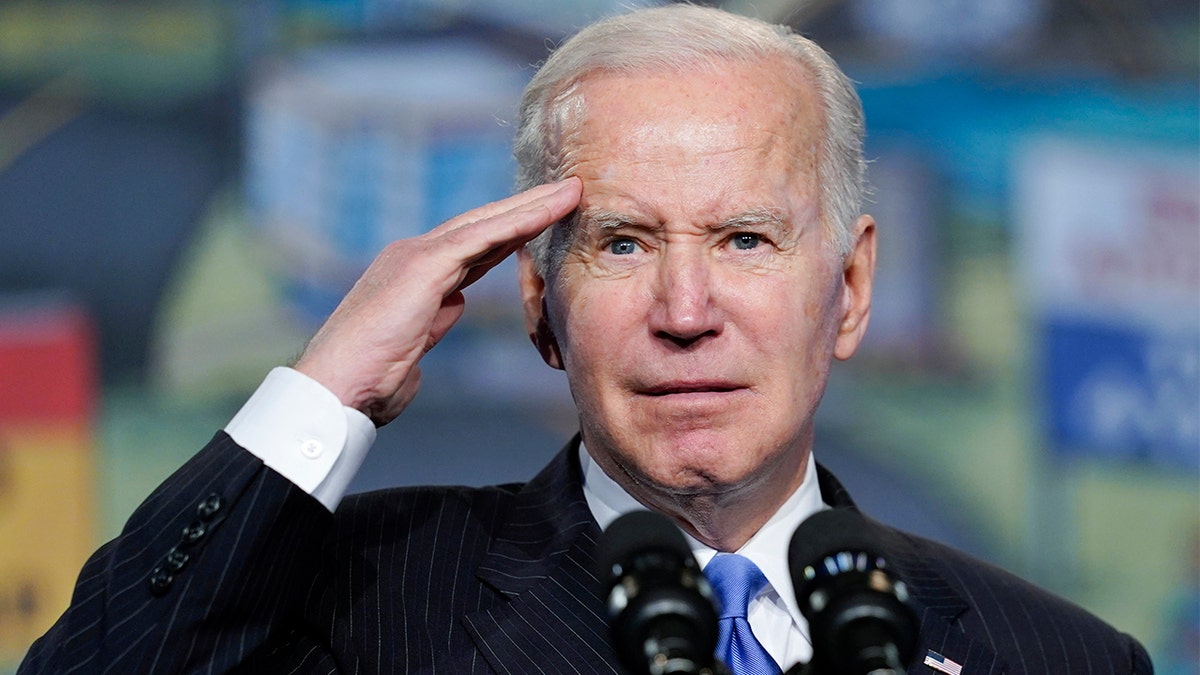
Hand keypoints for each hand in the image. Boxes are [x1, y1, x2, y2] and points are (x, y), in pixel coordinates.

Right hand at [293, 178, 581, 425]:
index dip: (509, 233)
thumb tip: (457, 304)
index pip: (472, 248)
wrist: (332, 389)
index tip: (542, 223)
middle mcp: (412, 256)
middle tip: (567, 192)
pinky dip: (518, 222)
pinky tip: (548, 212)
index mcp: (413, 277)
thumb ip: (435, 320)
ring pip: (486, 223)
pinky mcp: (422, 265)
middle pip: (482, 225)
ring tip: (570, 192)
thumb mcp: (413, 346)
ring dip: (531, 206)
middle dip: (526, 208)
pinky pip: (481, 237)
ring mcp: (416, 256)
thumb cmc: (366, 381)